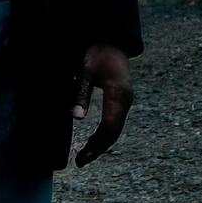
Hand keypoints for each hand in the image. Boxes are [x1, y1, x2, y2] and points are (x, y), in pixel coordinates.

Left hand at [71, 43, 133, 167]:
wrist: (111, 40)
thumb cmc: (97, 53)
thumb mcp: (85, 71)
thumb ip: (81, 93)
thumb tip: (77, 118)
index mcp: (118, 96)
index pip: (109, 128)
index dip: (96, 145)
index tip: (82, 156)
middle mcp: (125, 101)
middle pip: (113, 132)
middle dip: (98, 149)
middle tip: (80, 162)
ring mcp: (124, 101)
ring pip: (115, 129)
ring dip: (100, 143)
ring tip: (84, 156)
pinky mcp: (120, 99)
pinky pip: (114, 122)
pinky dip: (104, 134)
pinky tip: (93, 140)